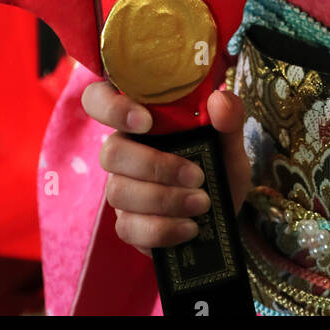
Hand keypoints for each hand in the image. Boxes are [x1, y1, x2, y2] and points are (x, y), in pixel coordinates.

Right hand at [82, 82, 251, 254]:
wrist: (224, 216)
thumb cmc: (218, 168)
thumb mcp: (230, 143)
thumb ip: (228, 119)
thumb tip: (219, 99)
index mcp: (141, 120)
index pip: (98, 99)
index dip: (110, 107)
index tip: (146, 121)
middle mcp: (124, 151)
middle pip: (110, 153)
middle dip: (155, 166)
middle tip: (197, 176)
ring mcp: (121, 189)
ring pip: (119, 192)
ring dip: (164, 199)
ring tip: (202, 203)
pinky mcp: (126, 224)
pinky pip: (128, 227)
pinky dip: (162, 229)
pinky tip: (190, 227)